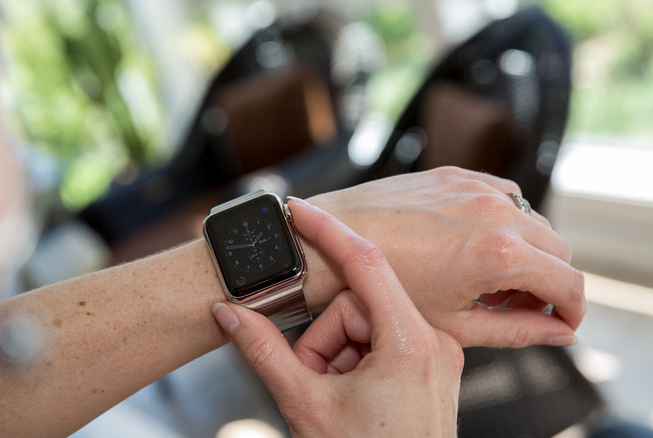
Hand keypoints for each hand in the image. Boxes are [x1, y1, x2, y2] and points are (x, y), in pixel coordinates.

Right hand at [212, 198, 461, 436]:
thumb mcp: (305, 404)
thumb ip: (261, 351)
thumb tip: (228, 314)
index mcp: (411, 343)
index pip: (364, 262)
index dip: (326, 231)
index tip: (298, 210)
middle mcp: (433, 342)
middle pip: (356, 304)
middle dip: (323, 338)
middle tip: (311, 378)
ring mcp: (435, 355)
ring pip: (365, 323)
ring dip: (335, 354)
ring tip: (331, 395)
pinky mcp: (430, 366)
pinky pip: (381, 340)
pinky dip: (353, 362)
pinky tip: (348, 395)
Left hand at [303, 166, 584, 347]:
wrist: (327, 247)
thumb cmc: (377, 289)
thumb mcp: (453, 323)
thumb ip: (516, 330)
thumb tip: (556, 333)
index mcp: (499, 254)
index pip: (570, 284)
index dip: (572, 311)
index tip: (560, 322)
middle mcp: (495, 213)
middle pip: (558, 250)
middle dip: (548, 282)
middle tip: (516, 306)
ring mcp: (475, 188)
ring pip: (533, 220)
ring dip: (526, 250)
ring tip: (486, 278)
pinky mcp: (455, 175)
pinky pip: (502, 194)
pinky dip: (502, 220)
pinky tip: (471, 244)